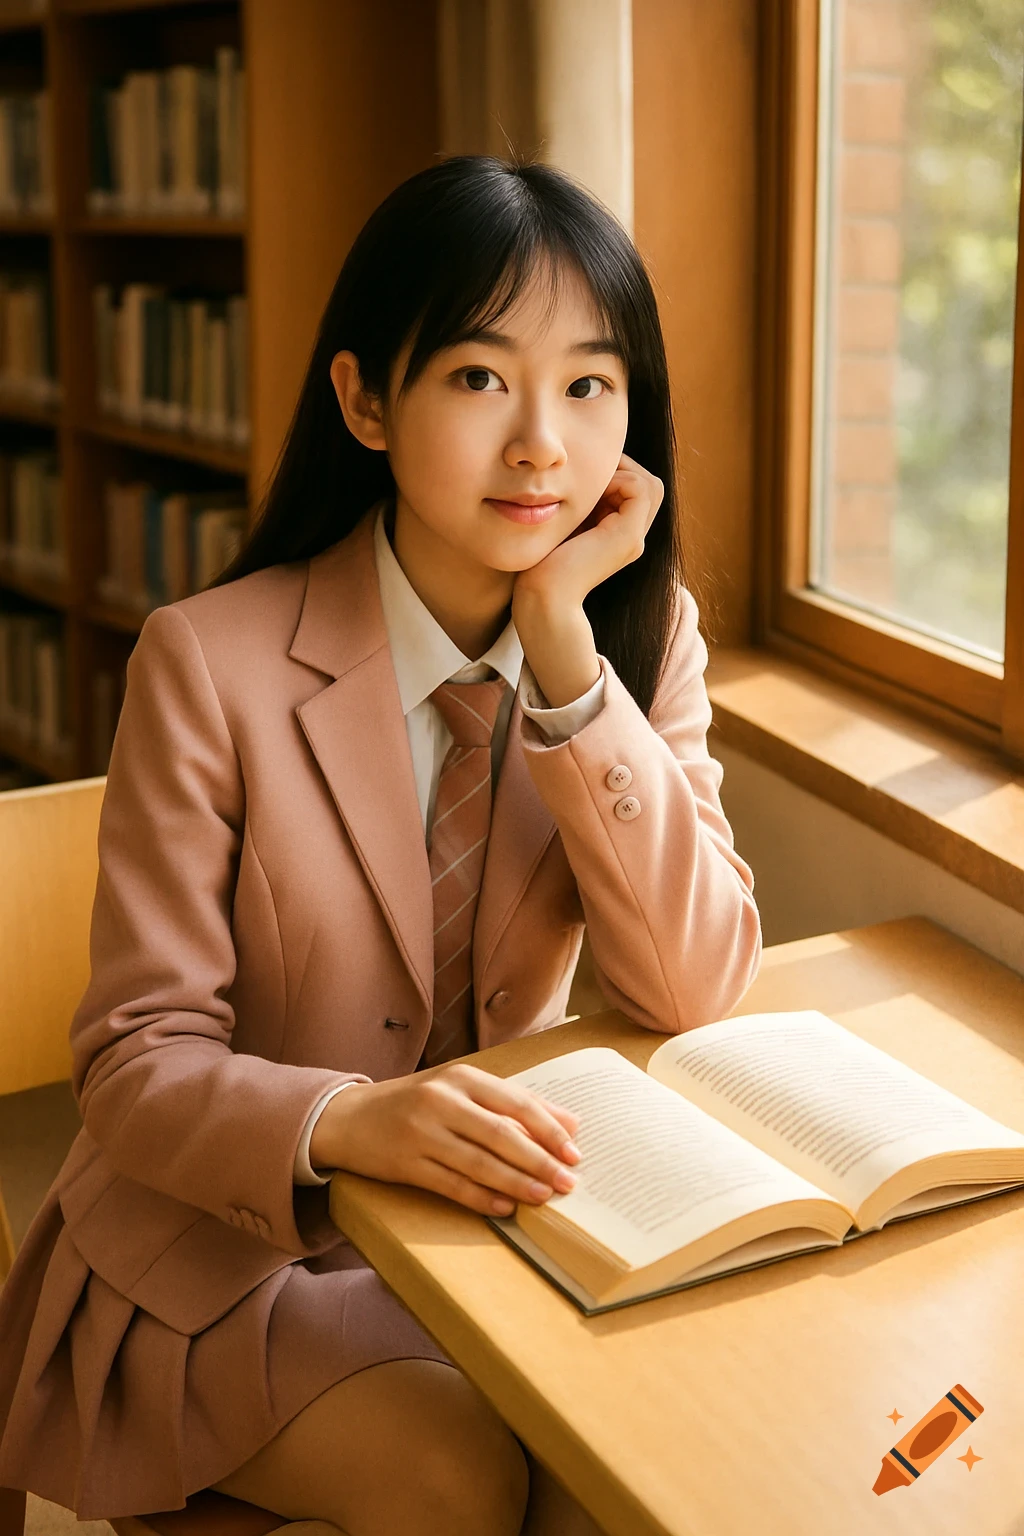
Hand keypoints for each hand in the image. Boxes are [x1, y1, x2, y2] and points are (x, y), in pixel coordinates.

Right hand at [310, 1063, 582, 1216]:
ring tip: (544, 1197)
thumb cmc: (417, 1101)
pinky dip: (481, 1198)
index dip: (549, 1129)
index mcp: (461, 1077)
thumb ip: (512, 1101)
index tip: (575, 1152)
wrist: (349, 1117)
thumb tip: (570, 1122)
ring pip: (479, 1163)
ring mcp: (421, 1133)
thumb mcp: (460, 1089)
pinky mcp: (405, 1164)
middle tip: (568, 1182)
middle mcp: (442, 1101)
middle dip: (540, 1161)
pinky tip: (505, 1207)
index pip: (516, 1103)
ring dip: (517, 1183)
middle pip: (501, 1135)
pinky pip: (451, 1185)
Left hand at [513, 450, 664, 612]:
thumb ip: (579, 503)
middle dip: (623, 468)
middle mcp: (632, 537)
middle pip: (649, 485)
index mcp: (619, 535)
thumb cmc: (541, 563)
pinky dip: (619, 479)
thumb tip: (578, 470)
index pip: (636, 489)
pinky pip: (640, 489)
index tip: (582, 478)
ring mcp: (633, 539)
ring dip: (622, 472)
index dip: (615, 472)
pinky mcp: (627, 537)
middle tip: (589, 474)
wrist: (542, 596)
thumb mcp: (564, 523)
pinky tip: (591, 492)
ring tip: (591, 483)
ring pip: (650, 485)